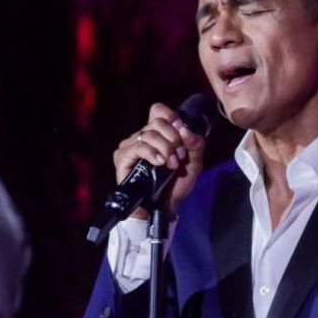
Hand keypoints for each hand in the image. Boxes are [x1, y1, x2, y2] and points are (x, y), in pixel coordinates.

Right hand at [113, 103, 206, 219]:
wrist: (164, 207)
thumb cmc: (176, 185)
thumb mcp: (194, 164)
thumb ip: (195, 145)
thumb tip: (185, 130)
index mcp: (158, 133)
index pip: (158, 110)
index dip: (171, 117)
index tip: (182, 133)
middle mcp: (142, 136)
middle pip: (158, 121)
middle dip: (174, 139)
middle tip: (180, 157)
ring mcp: (131, 145)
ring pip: (149, 134)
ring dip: (165, 148)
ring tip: (171, 164)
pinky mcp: (122, 157)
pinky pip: (138, 146)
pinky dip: (152, 153)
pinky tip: (159, 163)